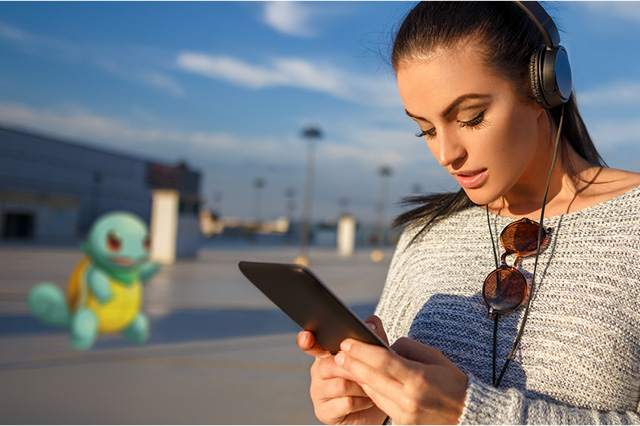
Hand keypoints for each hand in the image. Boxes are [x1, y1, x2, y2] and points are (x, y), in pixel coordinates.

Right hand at [297, 315, 388, 424]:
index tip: (307, 336)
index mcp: (326, 354)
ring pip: (341, 385)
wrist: (377, 407)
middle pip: (332, 365)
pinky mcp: (323, 412)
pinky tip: (368, 401)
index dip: (307, 340)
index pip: (311, 345)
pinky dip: (362, 402)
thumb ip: (373, 335)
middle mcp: (318, 372)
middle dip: (355, 369)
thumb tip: (371, 323)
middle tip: (370, 372)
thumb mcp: (375, 353)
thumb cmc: (372, 376)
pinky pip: (345, 403)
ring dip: (362, 387)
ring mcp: (318, 392)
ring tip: (371, 387)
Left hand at [335, 336, 467, 424]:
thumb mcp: (433, 357)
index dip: (361, 351)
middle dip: (352, 364)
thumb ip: (406, 348)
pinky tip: (363, 379)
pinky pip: (381, 403)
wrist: (467, 413)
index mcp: (418, 380)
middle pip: (372, 378)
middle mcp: (409, 400)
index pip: (382, 361)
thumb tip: (384, 347)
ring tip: (346, 363)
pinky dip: (371, 390)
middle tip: (338, 353)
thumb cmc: (451, 381)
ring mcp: (405, 415)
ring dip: (358, 377)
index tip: (347, 342)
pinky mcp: (402, 424)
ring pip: (373, 392)